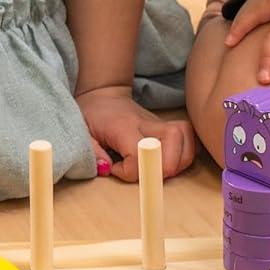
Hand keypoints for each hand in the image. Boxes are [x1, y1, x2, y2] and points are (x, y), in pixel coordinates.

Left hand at [76, 84, 196, 181]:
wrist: (104, 95)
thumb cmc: (92, 114)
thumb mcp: (80, 131)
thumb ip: (92, 152)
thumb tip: (106, 169)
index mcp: (123, 126)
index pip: (140, 151)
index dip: (132, 171)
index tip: (116, 169)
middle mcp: (146, 123)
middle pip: (174, 139)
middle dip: (167, 167)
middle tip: (147, 175)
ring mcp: (159, 123)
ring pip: (186, 137)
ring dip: (179, 161)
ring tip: (159, 171)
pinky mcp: (168, 126)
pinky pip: (189, 138)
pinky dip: (187, 153)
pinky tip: (172, 163)